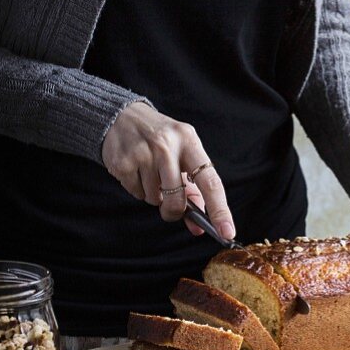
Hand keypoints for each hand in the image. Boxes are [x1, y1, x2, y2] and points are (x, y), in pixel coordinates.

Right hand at [101, 102, 234, 238]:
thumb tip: (199, 226)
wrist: (122, 117)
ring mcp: (143, 153)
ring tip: (149, 173)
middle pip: (178, 198)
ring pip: (155, 199)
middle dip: (174, 210)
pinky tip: (136, 171)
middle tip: (170, 207)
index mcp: (189, 141)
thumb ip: (193, 189)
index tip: (227, 232)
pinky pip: (137, 194)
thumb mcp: (182, 152)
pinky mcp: (123, 163)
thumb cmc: (160, 139)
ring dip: (154, 196)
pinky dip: (138, 190)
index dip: (220, 210)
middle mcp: (167, 145)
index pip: (210, 182)